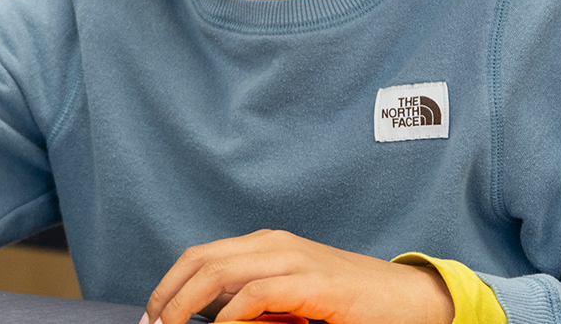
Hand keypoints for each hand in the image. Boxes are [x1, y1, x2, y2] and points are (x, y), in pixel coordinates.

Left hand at [144, 230, 452, 323]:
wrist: (409, 301)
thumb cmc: (350, 305)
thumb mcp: (293, 301)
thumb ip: (256, 303)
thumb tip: (211, 319)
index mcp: (266, 245)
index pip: (199, 256)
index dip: (168, 285)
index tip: (151, 316)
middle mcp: (275, 244)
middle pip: (200, 260)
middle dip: (167, 296)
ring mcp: (294, 260)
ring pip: (220, 273)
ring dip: (187, 305)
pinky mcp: (314, 284)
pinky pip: (257, 294)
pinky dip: (231, 315)